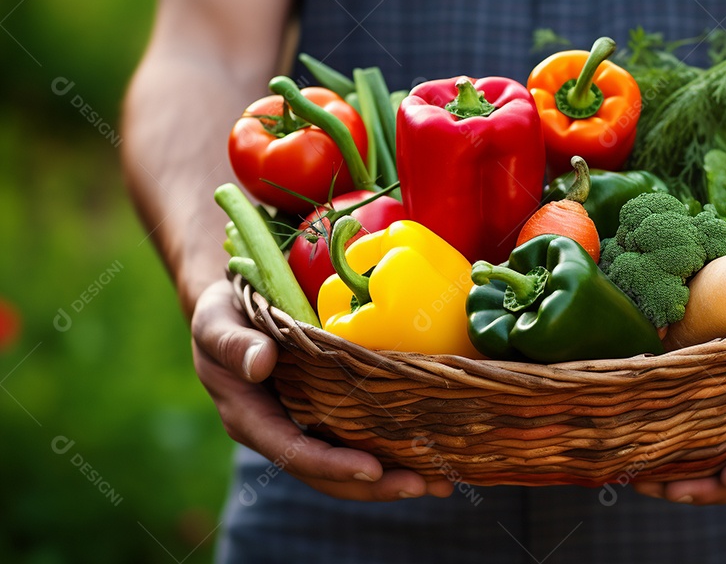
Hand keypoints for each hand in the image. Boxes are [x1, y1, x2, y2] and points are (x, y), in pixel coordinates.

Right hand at [190, 279, 454, 500]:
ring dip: (392, 477)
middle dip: (374, 485)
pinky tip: (429, 454)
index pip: (293, 452)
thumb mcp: (216, 321)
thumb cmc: (222, 312)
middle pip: (327, 473)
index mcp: (250, 418)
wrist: (232, 308)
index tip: (372, 468)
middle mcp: (280, 431)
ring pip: (347, 463)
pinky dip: (392, 450)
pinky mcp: (326, 413)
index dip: (331, 465)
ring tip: (440, 482)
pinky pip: (358, 439)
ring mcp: (305, 425)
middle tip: (423, 486)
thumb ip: (233, 343)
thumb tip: (260, 363)